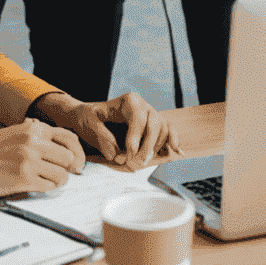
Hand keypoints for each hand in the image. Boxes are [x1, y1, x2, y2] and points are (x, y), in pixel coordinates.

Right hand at [0, 119, 82, 196]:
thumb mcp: (12, 132)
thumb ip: (34, 134)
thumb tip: (56, 142)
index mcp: (33, 129)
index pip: (70, 138)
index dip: (78, 152)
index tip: (77, 163)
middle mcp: (34, 142)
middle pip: (69, 158)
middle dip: (68, 169)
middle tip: (60, 175)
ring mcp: (29, 160)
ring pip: (62, 174)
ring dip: (58, 181)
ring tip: (47, 181)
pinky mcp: (22, 179)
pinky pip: (49, 187)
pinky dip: (47, 189)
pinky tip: (37, 187)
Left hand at [34, 91, 178, 169]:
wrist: (88, 117)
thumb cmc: (88, 117)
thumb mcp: (88, 123)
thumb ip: (101, 136)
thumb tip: (116, 154)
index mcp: (129, 101)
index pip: (138, 117)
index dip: (136, 136)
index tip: (128, 153)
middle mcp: (143, 106)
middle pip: (155, 124)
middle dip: (147, 146)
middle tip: (135, 163)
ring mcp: (151, 115)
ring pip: (163, 129)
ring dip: (156, 148)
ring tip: (142, 162)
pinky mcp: (153, 126)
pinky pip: (168, 131)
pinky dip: (173, 141)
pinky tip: (177, 152)